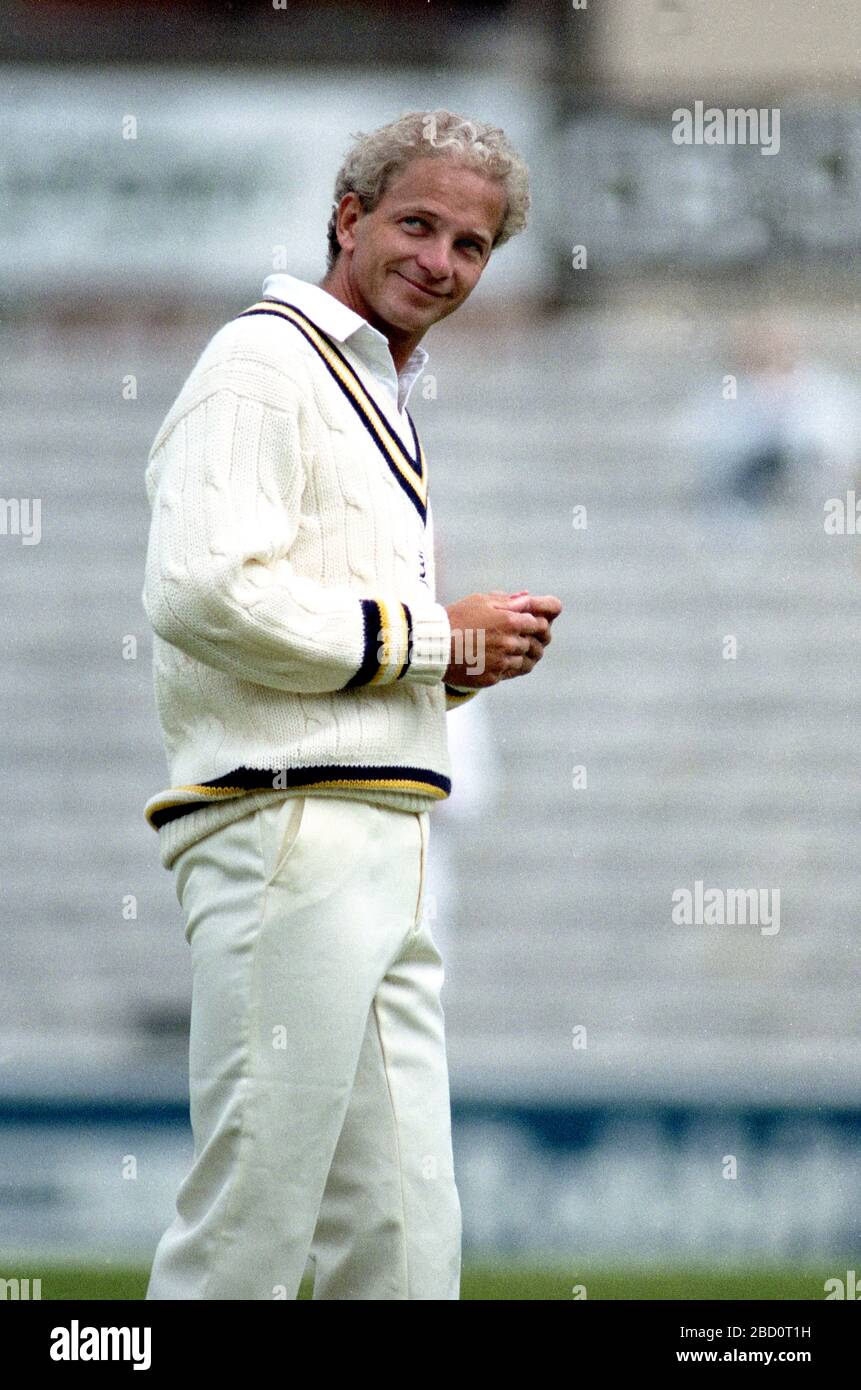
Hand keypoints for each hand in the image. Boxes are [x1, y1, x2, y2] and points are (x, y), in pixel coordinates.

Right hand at [444, 590, 561, 686]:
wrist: (432, 645)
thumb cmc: (455, 618)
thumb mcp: (480, 601)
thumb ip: (507, 601)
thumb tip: (528, 598)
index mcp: (509, 622)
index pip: (538, 624)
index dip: (535, 624)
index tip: (529, 624)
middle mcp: (509, 644)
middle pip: (533, 644)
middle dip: (528, 639)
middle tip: (518, 637)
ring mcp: (501, 663)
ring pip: (524, 661)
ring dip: (519, 655)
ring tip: (507, 650)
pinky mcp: (492, 677)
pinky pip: (509, 673)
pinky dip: (506, 667)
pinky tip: (496, 660)